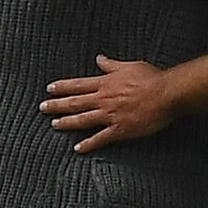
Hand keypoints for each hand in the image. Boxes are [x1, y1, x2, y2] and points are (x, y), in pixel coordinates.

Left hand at [39, 55, 174, 152]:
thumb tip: (99, 58)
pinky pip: (100, 138)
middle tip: (42, 108)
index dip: (63, 87)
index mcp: (106, 83)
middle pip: (75, 102)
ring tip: (53, 124)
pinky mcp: (120, 129)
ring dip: (67, 122)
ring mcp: (110, 115)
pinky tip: (78, 148)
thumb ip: (112, 65)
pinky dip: (88, 144)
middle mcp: (104, 99)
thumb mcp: (129, 66)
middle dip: (57, 105)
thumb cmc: (151, 78)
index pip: (79, 84)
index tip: (50, 89)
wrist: (166, 94)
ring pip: (83, 119)